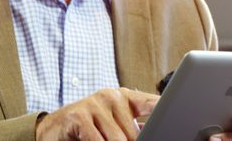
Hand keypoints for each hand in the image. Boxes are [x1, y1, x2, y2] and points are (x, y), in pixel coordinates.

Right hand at [36, 88, 158, 140]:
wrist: (56, 126)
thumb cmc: (92, 126)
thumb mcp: (116, 123)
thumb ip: (135, 126)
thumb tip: (157, 133)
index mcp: (127, 97)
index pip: (153, 103)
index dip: (165, 113)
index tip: (174, 123)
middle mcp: (112, 96)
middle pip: (133, 132)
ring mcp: (94, 104)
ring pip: (116, 139)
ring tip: (106, 140)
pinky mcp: (78, 116)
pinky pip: (97, 140)